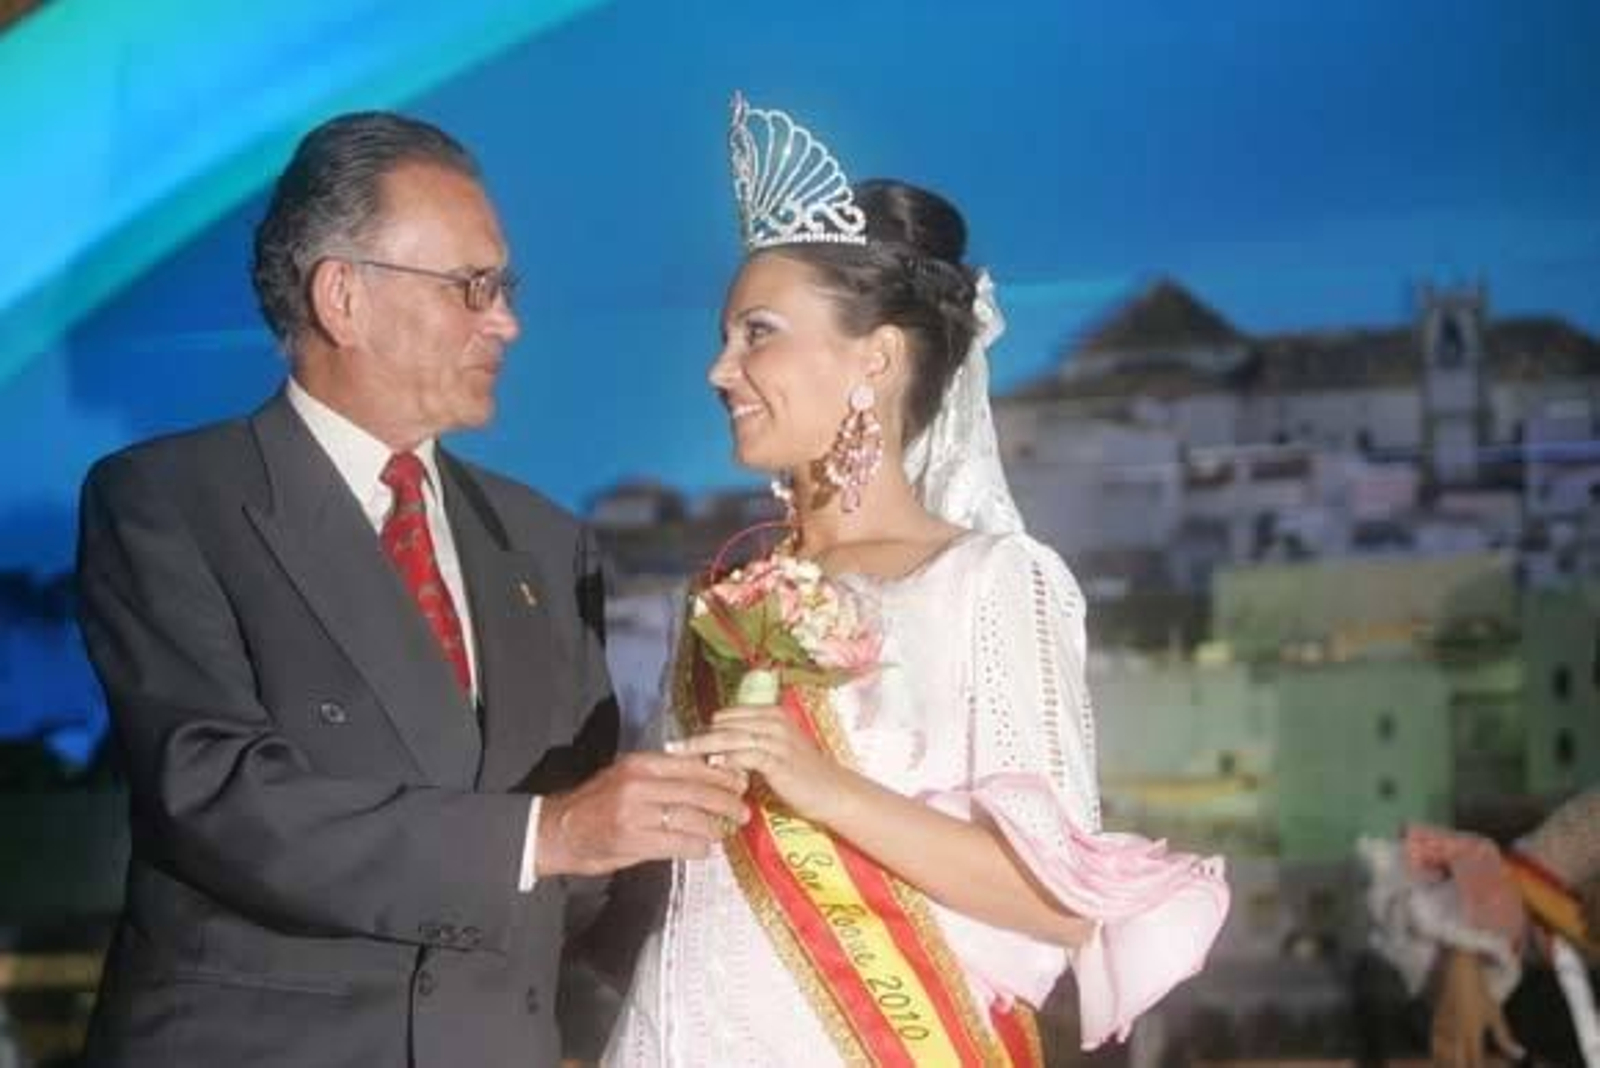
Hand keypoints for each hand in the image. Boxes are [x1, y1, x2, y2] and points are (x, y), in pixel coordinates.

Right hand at [537, 753, 749, 876]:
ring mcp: (635, 814)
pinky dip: (696, 847)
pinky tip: (705, 849)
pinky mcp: (632, 841)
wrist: (559, 830)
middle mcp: (639, 784)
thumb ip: (662, 775)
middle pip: (697, 791)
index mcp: (640, 764)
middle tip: (744, 810)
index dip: (721, 775)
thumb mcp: (627, 776)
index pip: (692, 765)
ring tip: (727, 830)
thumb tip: (706, 774)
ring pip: (691, 818)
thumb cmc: (597, 802)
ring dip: (715, 827)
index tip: (740, 781)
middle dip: (726, 802)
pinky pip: (677, 844)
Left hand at [680, 705, 855, 826]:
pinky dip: (725, 759)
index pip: (728, 715)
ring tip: (678, 755)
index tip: (679, 741)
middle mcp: (772, 720)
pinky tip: (710, 767)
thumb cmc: (801, 775)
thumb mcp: (772, 754)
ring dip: (703, 746)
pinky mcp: (778, 759)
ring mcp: (776, 738)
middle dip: (697, 736)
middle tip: (670, 747)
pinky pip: (745, 755)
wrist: (832, 792)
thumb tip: (714, 751)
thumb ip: (747, 747)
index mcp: (770, 714)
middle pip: (724, 723)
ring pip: (730, 736)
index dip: (704, 728)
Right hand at [1430, 948, 1523, 1067]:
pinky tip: (1439, 1055)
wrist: (1460, 971)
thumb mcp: (1495, 1015)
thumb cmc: (1480, 993)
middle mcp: (1457, 1031)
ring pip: (1442, 1052)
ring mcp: (1444, 1025)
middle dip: (1461, 1067)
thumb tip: (1520, 1054)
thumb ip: (1505, 1038)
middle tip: (1466, 1067)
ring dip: (1447, 1062)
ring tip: (1451, 1065)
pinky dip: (1437, 1050)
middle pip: (1456, 1060)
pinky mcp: (1436, 1018)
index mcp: (1473, 1032)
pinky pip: (1435, 1040)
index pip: (1475, 1060)